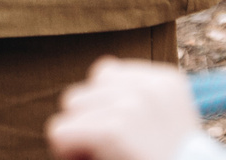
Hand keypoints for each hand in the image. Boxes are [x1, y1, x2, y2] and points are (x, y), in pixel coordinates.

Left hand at [46, 59, 201, 159]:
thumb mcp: (164, 125)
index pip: (106, 73)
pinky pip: (60, 132)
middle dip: (89, 120)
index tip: (120, 138)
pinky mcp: (113, 130)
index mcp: (165, 82)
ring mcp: (131, 105)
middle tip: (109, 151)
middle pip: (87, 88)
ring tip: (104, 156)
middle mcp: (149, 87)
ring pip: (71, 106)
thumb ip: (134, 101)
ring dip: (79, 135)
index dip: (103, 109)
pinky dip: (68, 152)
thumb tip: (95, 78)